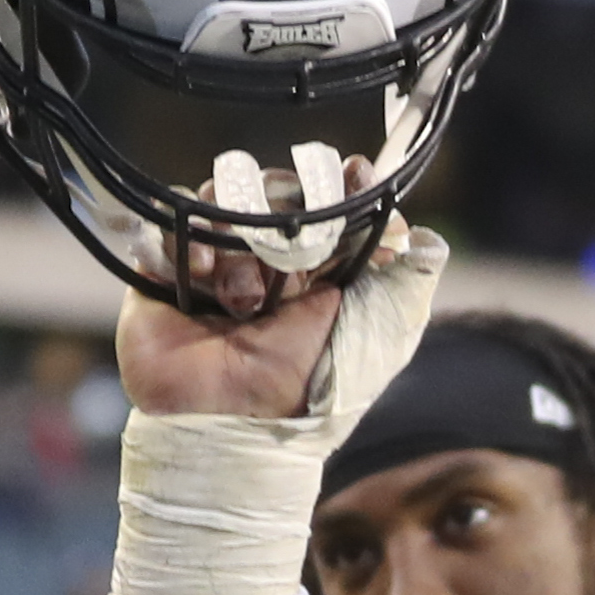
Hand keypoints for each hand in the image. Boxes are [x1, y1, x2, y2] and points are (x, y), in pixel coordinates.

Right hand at [114, 153, 431, 422]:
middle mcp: (266, 260)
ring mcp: (215, 261)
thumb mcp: (372, 340)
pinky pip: (175, 220)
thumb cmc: (301, 389)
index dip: (342, 185)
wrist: (224, 422)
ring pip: (223, 199)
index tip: (355, 173)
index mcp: (315, 271)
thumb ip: (402, 288)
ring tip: (241, 300)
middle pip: (272, 190)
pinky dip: (190, 243)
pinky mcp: (167, 267)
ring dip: (237, 243)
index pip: (327, 202)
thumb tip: (427, 240)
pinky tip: (200, 281)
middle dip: (282, 223)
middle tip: (284, 272)